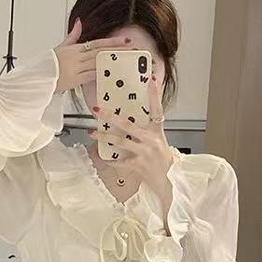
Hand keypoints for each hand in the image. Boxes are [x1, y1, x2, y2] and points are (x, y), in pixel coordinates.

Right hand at [52, 19, 132, 93]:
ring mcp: (76, 68)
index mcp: (75, 48)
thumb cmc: (49, 64)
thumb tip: (79, 21)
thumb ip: (72, 35)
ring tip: (126, 61)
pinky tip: (112, 74)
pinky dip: (101, 74)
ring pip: (98, 62)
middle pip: (101, 52)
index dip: (112, 41)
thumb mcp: (61, 46)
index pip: (98, 43)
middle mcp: (77, 56)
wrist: (38, 76)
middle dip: (118, 50)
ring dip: (113, 62)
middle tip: (132, 49)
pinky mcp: (74, 79)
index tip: (125, 40)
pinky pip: (91, 75)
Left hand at [87, 75, 174, 203]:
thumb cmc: (163, 160)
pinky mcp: (138, 165)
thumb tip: (131, 119)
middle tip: (97, 109)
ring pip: (120, 142)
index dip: (154, 95)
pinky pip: (120, 161)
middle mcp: (150, 140)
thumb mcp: (159, 140)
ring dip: (104, 137)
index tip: (151, 81)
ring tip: (92, 132)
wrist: (169, 180)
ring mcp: (144, 153)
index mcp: (157, 131)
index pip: (157, 109)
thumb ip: (148, 129)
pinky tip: (103, 156)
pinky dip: (111, 160)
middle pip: (127, 125)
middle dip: (110, 116)